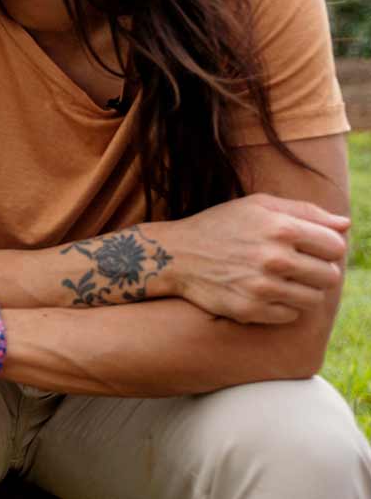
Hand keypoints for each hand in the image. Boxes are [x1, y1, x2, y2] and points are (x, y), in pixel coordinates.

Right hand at [158, 193, 348, 323]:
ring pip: (314, 299)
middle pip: (330, 276)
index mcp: (280, 228)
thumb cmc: (221, 225)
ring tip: (281, 279)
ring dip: (303, 290)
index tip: (311, 248)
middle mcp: (274, 258)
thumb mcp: (258, 206)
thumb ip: (305, 211)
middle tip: (295, 266)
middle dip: (318, 271)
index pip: (336, 246)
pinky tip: (265, 292)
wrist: (175, 255)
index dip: (327, 247)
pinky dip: (283, 306)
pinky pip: (291, 315)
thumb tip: (345, 224)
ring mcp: (263, 287)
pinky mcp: (251, 310)